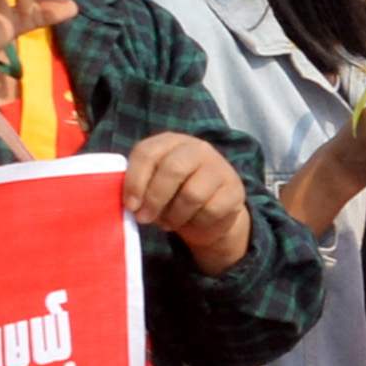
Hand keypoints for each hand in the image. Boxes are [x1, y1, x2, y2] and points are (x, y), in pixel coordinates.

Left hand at [124, 130, 253, 270]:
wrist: (211, 211)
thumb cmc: (174, 195)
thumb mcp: (154, 185)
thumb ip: (140, 186)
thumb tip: (130, 204)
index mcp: (171, 142)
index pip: (148, 152)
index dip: (135, 180)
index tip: (130, 205)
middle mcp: (197, 148)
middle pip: (172, 170)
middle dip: (154, 198)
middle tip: (144, 218)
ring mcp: (219, 167)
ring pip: (191, 194)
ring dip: (174, 215)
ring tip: (169, 223)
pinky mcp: (234, 190)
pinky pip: (210, 211)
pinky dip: (195, 223)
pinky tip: (192, 222)